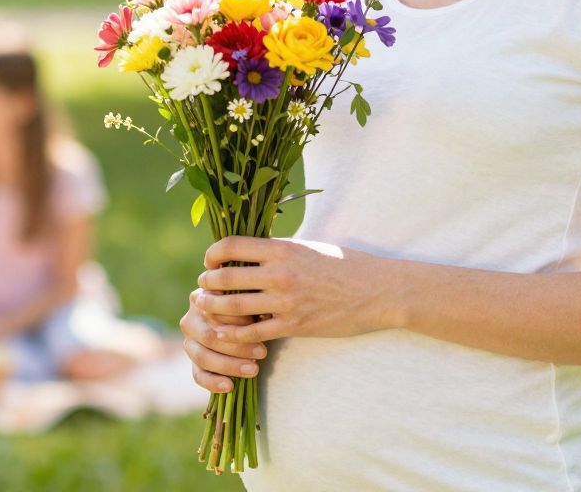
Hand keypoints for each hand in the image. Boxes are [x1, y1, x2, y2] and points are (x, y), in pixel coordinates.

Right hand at [179, 287, 265, 394]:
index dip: (239, 319)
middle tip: (262, 352)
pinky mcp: (194, 364)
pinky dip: (213, 383)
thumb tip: (263, 314)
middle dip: (237, 346)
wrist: (247, 328)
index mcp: (202, 298)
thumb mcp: (251, 299)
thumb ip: (250, 301)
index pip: (216, 310)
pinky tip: (230, 386)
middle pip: (209, 336)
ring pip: (202, 356)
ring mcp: (189, 343)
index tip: (262, 324)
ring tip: (254, 369)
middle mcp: (190, 320)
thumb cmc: (250, 306)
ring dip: (229, 365)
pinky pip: (198, 375)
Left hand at [193, 236, 397, 344]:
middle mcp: (279, 273)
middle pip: (226, 276)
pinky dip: (233, 333)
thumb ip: (279, 250)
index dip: (213, 253)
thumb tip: (250, 252)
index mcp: (282, 248)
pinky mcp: (293, 325)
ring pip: (233, 306)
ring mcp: (285, 301)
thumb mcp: (309, 247)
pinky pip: (252, 332)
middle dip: (208, 282)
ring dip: (213, 307)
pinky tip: (223, 333)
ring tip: (205, 306)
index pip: (232, 246)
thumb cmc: (345, 264)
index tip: (210, 260)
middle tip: (203, 286)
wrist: (377, 291)